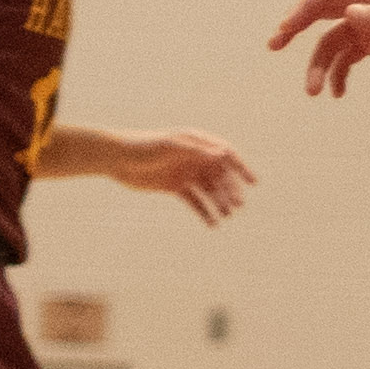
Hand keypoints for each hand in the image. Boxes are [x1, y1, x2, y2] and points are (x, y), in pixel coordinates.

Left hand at [107, 128, 257, 222]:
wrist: (117, 159)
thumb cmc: (144, 147)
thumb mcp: (171, 147)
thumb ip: (197, 151)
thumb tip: (223, 154)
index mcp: (198, 144)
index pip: (226, 155)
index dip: (241, 168)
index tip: (252, 183)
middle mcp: (196, 159)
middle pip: (220, 176)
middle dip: (230, 190)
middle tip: (237, 205)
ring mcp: (186, 173)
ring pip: (210, 190)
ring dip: (220, 202)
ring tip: (227, 216)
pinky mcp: (176, 187)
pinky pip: (195, 201)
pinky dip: (204, 212)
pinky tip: (212, 224)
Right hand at [275, 0, 369, 96]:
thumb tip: (349, 12)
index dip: (303, 8)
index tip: (286, 31)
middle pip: (322, 12)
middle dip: (296, 27)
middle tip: (273, 45)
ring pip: (333, 41)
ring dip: (319, 65)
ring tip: (313, 93)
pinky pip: (348, 56)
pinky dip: (339, 73)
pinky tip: (338, 93)